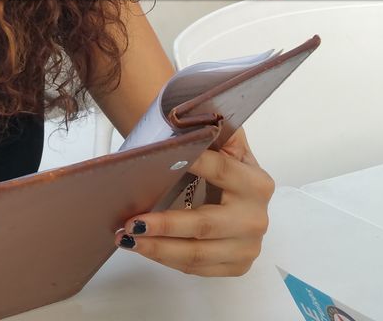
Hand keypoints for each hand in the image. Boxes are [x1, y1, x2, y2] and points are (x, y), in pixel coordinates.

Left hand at [115, 130, 273, 275]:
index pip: (219, 170)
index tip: (161, 161)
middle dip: (165, 225)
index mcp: (256, 183)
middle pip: (204, 224)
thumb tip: (193, 116)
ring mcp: (247, 246)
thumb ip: (214, 129)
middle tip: (131, 221)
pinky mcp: (236, 265)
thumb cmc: (226, 169)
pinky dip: (165, 258)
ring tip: (126, 238)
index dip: (192, 164)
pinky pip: (196, 267)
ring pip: (196, 253)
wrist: (242, 199)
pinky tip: (143, 247)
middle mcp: (255, 218)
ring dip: (157, 247)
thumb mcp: (226, 144)